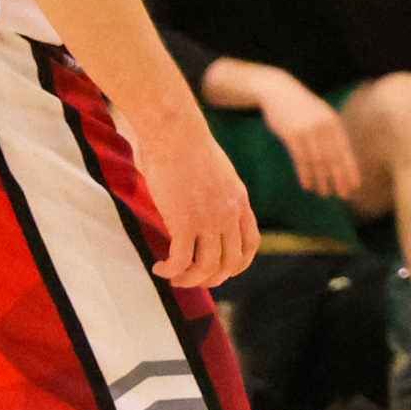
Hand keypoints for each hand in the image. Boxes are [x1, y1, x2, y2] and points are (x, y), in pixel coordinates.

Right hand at [124, 93, 259, 287]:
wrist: (174, 130)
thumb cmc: (185, 142)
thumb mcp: (216, 171)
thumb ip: (216, 193)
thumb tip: (199, 205)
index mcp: (239, 201)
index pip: (250, 244)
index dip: (238, 264)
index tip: (222, 270)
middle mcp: (229, 214)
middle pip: (230, 263)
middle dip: (212, 278)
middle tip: (192, 278)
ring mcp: (208, 220)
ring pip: (206, 268)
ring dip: (190, 279)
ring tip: (174, 278)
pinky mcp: (184, 222)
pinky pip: (181, 260)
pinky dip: (170, 270)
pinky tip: (160, 267)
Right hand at [256, 71, 364, 201]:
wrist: (278, 91)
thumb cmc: (301, 106)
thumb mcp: (320, 114)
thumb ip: (331, 133)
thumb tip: (341, 158)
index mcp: (333, 122)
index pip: (345, 150)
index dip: (350, 169)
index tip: (354, 186)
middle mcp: (323, 127)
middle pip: (333, 158)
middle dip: (338, 178)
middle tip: (342, 194)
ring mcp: (307, 130)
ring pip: (317, 161)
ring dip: (321, 179)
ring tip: (324, 193)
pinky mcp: (291, 135)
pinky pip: (300, 160)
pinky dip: (305, 174)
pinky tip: (307, 185)